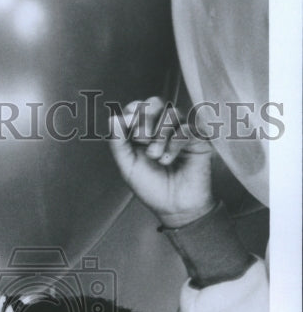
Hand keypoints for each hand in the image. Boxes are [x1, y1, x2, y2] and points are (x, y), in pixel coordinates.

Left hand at [108, 97, 215, 228]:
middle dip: (146, 118)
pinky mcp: (198, 139)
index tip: (128, 121)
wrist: (175, 207)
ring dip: (160, 134)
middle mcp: (162, 129)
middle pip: (155, 103)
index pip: (138, 108)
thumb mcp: (128, 168)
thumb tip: (113, 119)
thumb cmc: (152, 189)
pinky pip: (186, 128)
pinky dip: (174, 143)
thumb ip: (119, 144)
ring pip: (171, 113)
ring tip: (155, 156)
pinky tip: (168, 159)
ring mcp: (180, 132)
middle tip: (142, 140)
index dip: (133, 110)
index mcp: (143, 133)